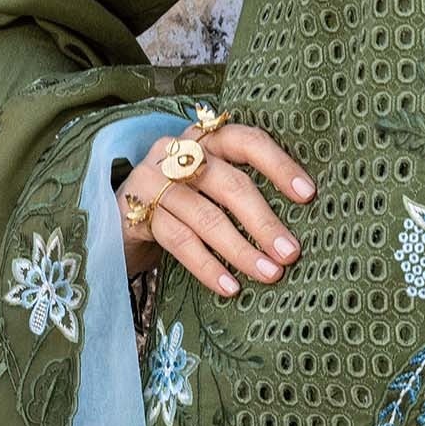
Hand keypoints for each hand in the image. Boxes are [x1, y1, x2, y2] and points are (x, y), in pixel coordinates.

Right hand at [117, 120, 315, 297]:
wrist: (116, 217)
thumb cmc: (181, 202)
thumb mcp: (210, 186)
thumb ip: (241, 190)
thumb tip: (295, 227)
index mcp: (206, 138)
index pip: (248, 141)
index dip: (280, 165)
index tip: (308, 196)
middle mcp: (179, 152)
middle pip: (229, 184)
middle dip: (264, 221)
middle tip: (291, 253)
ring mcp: (153, 179)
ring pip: (206, 216)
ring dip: (241, 250)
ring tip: (269, 274)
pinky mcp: (134, 210)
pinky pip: (179, 241)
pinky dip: (208, 267)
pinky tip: (231, 287)